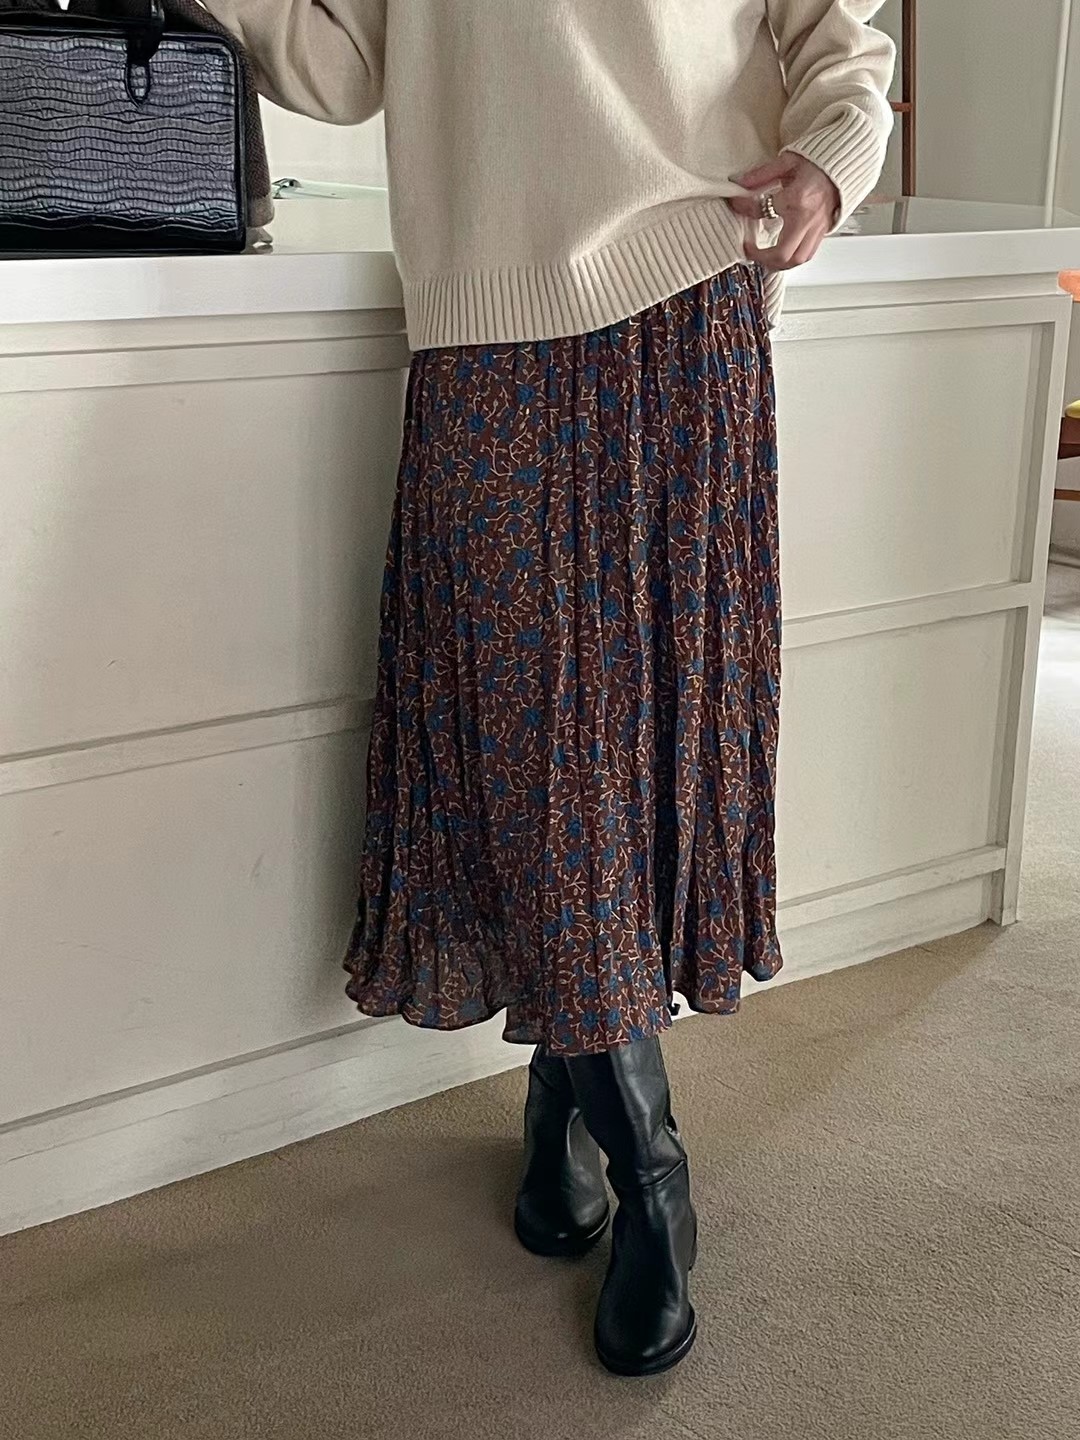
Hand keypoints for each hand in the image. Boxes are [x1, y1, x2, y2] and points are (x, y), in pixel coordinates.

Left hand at [727, 153, 840, 271]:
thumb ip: (762, 174)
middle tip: (749, 248)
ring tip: (763, 256)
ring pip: (796, 260)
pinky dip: (791, 259)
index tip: (736, 204)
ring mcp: (817, 228)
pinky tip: (781, 253)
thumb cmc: (819, 162)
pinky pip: (807, 255)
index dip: (743, 208)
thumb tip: (739, 183)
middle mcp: (808, 219)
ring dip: (777, 263)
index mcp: (798, 198)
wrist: (845, 163)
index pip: (762, 210)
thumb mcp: (788, 161)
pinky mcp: (823, 232)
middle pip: (782, 254)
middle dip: (761, 257)